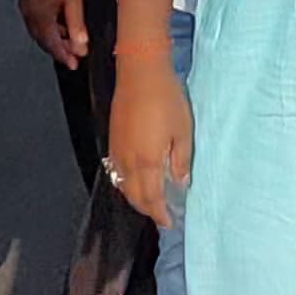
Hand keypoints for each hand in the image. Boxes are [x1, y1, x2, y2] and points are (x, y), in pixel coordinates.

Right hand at [107, 57, 192, 227]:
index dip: (160, 214)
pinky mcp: (112, 141)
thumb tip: (181, 183)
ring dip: (135, 199)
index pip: (152, 199)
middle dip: (147, 210)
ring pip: (122, 186)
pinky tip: (136, 180)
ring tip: (151, 201)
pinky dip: (125, 184)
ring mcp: (117, 151)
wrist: (140, 73)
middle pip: (134, 197)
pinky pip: (116, 172)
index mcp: (148, 162)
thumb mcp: (183, 130)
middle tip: (161, 215)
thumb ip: (181, 160)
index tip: (169, 222)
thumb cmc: (166, 99)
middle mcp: (128, 162)